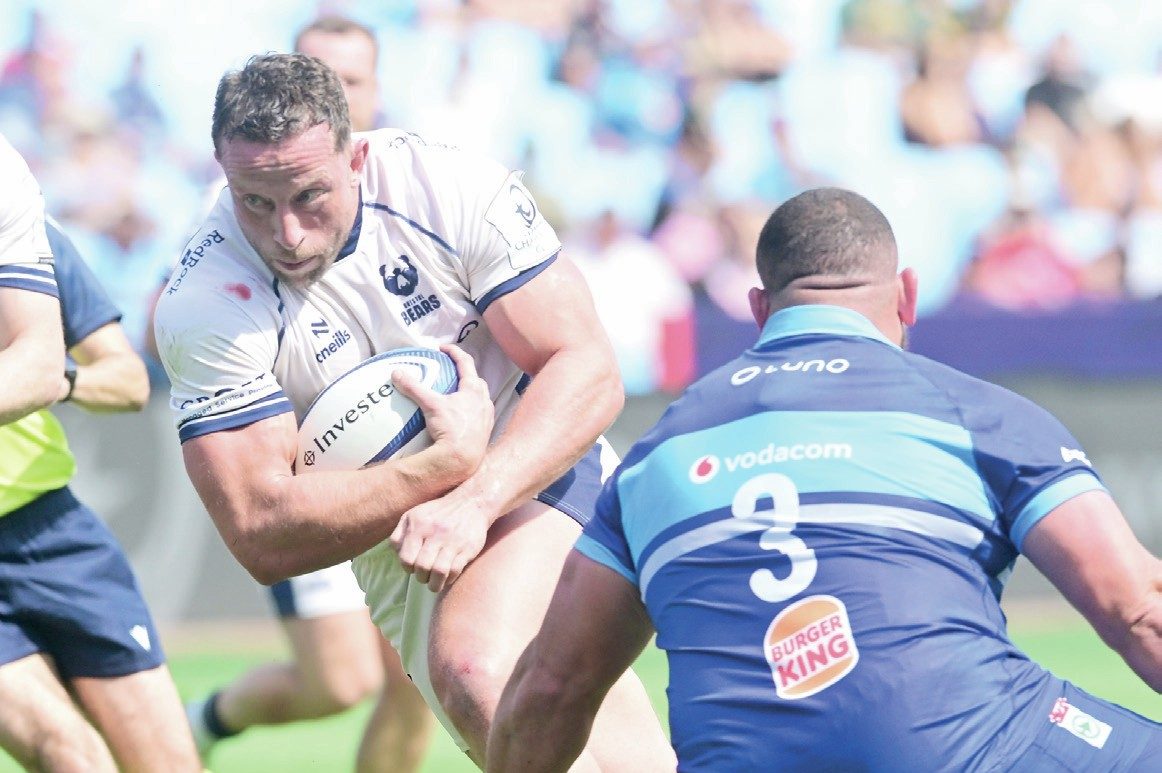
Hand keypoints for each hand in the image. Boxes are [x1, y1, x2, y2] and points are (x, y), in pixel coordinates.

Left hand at [389, 489, 489, 591]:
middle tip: (424, 577)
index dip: (408, 568)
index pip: (406, 558)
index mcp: (418, 524)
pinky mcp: (468, 547)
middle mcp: (434, 532)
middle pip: (422, 567)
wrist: (471, 502)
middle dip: (421, 577)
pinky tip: (448, 577)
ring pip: (439, 572)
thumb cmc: (438, 512)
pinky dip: (449, 579)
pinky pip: (455, 570)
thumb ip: (400, 534)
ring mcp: (452, 540)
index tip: (414, 568)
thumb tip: (397, 555)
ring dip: (435, 584)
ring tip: (434, 584)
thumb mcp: (414, 515)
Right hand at [391, 344, 493, 481]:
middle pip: (477, 380)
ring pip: (481, 398)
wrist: (462, 458)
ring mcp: (487, 416)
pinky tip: (461, 417)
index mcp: (473, 389)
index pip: (466, 362)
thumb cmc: (450, 428)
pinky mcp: (486, 430)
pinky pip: (480, 415)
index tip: (443, 348)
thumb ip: (414, 388)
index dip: (454, 352)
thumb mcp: (430, 405)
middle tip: (452, 373)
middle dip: (466, 374)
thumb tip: (397, 373)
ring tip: (457, 396)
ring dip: (471, 393)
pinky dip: (472, 411)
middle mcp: (484, 400)